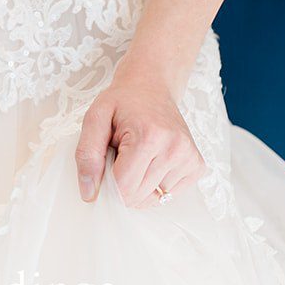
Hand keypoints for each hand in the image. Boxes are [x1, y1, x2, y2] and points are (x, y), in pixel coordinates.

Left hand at [74, 58, 205, 207]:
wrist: (152, 84)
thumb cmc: (123, 101)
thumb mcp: (95, 117)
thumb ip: (87, 155)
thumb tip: (89, 194)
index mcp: (149, 136)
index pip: (122, 189)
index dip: (106, 182)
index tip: (105, 162)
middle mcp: (174, 148)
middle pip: (137, 197)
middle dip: (123, 183)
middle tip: (122, 154)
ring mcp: (189, 158)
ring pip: (154, 199)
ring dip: (140, 185)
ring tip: (138, 155)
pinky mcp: (197, 165)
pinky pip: (169, 195)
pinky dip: (156, 185)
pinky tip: (153, 161)